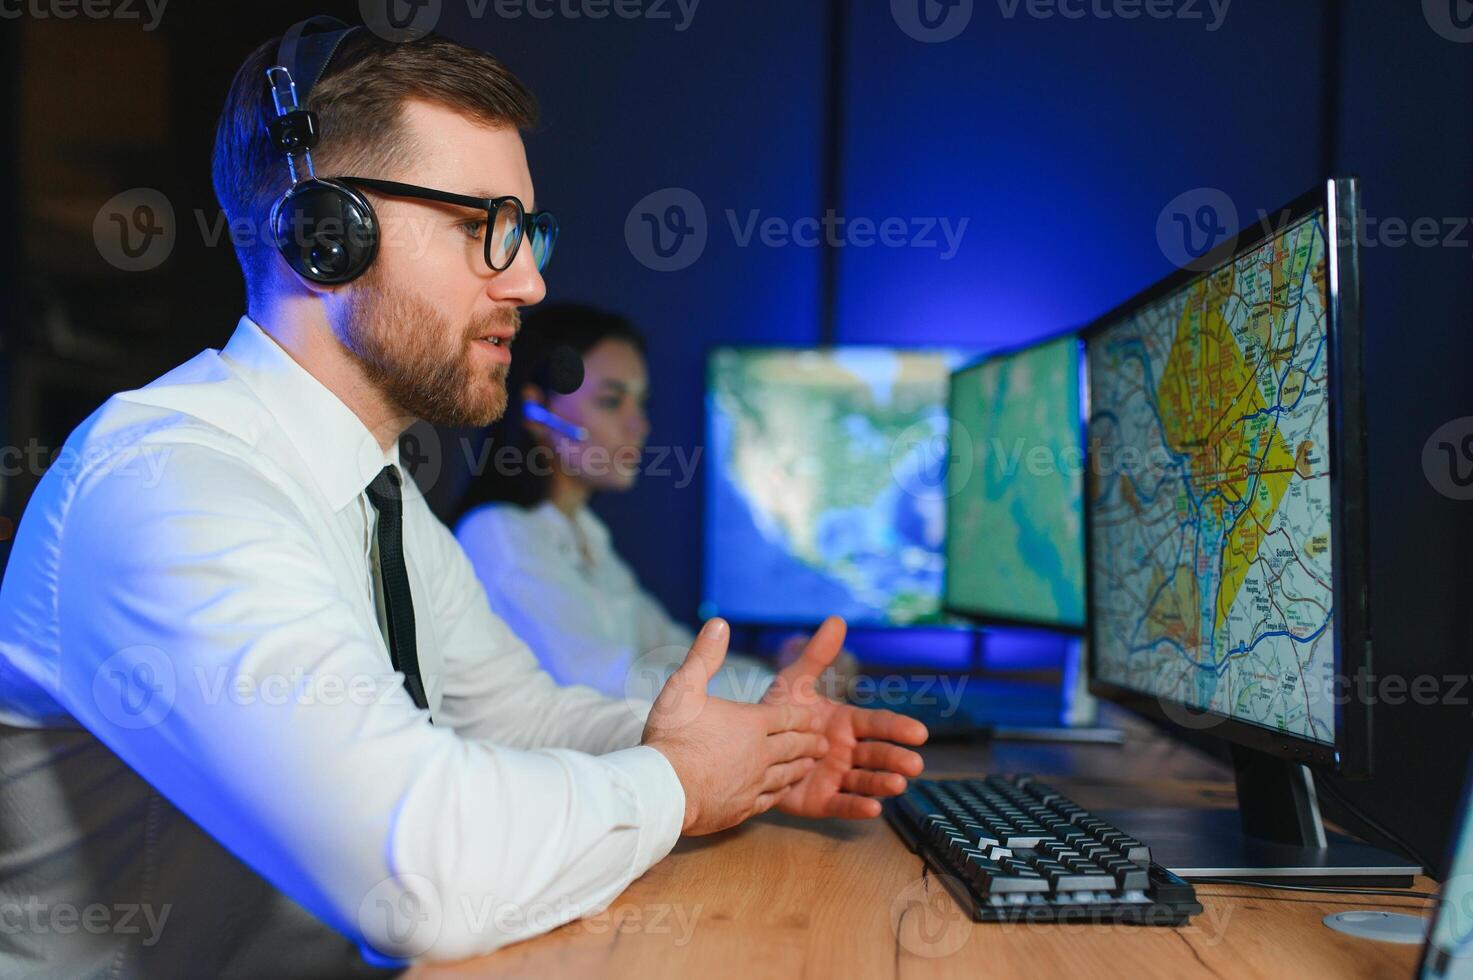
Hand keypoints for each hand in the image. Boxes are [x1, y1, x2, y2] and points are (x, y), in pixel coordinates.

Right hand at [643, 618, 829, 835]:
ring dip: (800, 767)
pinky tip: (781, 792)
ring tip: (809, 765)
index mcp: (750, 723)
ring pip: (786, 774)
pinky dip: (780, 792)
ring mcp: (753, 783)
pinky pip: (770, 799)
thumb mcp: (684, 686)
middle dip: (809, 742)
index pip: (787, 716)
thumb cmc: (673, 736)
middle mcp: (759, 753)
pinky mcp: (742, 808)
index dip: (802, 715)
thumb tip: (720, 623)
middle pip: (792, 746)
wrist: (663, 791)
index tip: (816, 716)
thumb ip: (705, 655)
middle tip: (823, 743)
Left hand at [762, 617, 927, 818]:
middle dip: (895, 758)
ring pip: (865, 781)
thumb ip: (817, 655)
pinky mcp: (822, 800)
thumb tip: (837, 620)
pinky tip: (873, 809)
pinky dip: (858, 808)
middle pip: (877, 754)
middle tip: (914, 764)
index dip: (897, 728)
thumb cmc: (779, 712)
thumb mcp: (795, 682)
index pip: (877, 724)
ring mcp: (837, 776)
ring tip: (898, 784)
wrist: (749, 746)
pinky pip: (843, 805)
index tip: (919, 732)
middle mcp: (847, 751)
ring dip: (883, 783)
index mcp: (847, 723)